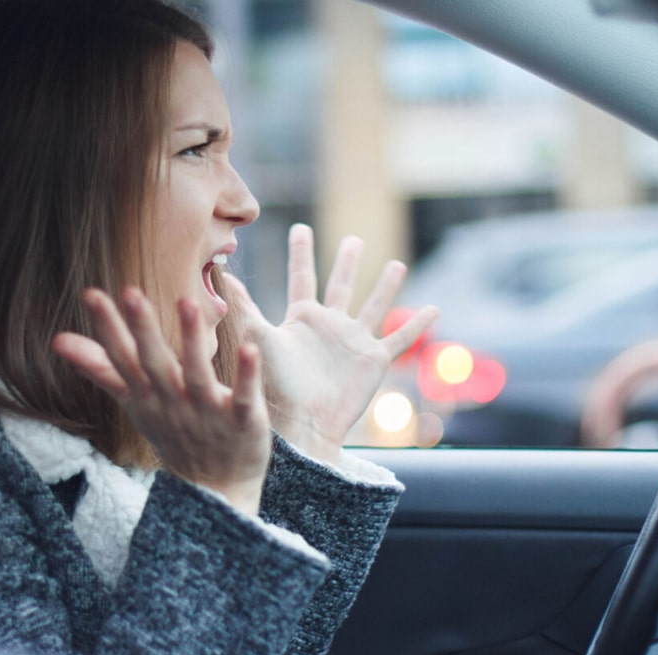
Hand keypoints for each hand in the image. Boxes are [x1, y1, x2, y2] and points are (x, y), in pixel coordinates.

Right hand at [52, 287, 270, 514]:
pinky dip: (245, 376)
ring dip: (191, 340)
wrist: (215, 491)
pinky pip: (242, 397)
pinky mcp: (240, 422)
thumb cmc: (173, 434)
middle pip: (154, 363)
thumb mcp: (133, 403)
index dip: (107, 328)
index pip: (121, 358)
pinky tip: (249, 348)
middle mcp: (172, 402)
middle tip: (129, 292)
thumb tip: (58, 340)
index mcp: (146, 396)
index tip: (91, 294)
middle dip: (142, 330)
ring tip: (186, 303)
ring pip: (197, 375)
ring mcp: (206, 413)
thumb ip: (101, 369)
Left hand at [224, 224, 437, 463]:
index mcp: (302, 318)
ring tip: (396, 264)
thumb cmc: (277, 384)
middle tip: (354, 240)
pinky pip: (400, 339)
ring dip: (386, 285)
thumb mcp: (260, 337)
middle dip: (347, 262)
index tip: (300, 228)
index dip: (301, 252)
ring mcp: (354, 342)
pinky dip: (417, 325)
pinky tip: (434, 310)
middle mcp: (329, 326)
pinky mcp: (374, 360)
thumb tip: (223, 276)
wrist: (302, 422)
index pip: (302, 276)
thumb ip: (245, 307)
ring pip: (375, 306)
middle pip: (341, 285)